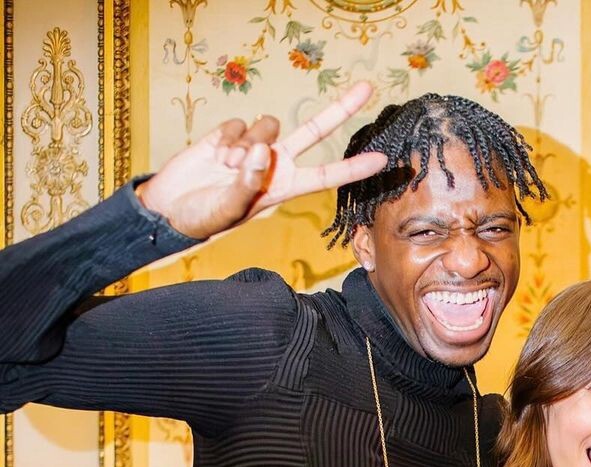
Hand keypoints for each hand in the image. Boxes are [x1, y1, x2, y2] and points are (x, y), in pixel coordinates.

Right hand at [136, 82, 386, 239]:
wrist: (170, 207)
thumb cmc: (203, 217)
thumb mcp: (229, 208)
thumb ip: (248, 181)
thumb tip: (263, 151)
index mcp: (284, 187)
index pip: (326, 174)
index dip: (353, 167)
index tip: (382, 160)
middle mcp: (276, 163)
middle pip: (315, 131)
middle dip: (340, 109)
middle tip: (368, 88)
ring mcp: (255, 146)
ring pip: (268, 125)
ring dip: (247, 145)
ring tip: (227, 168)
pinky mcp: (232, 133)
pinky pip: (240, 124)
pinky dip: (227, 139)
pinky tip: (215, 156)